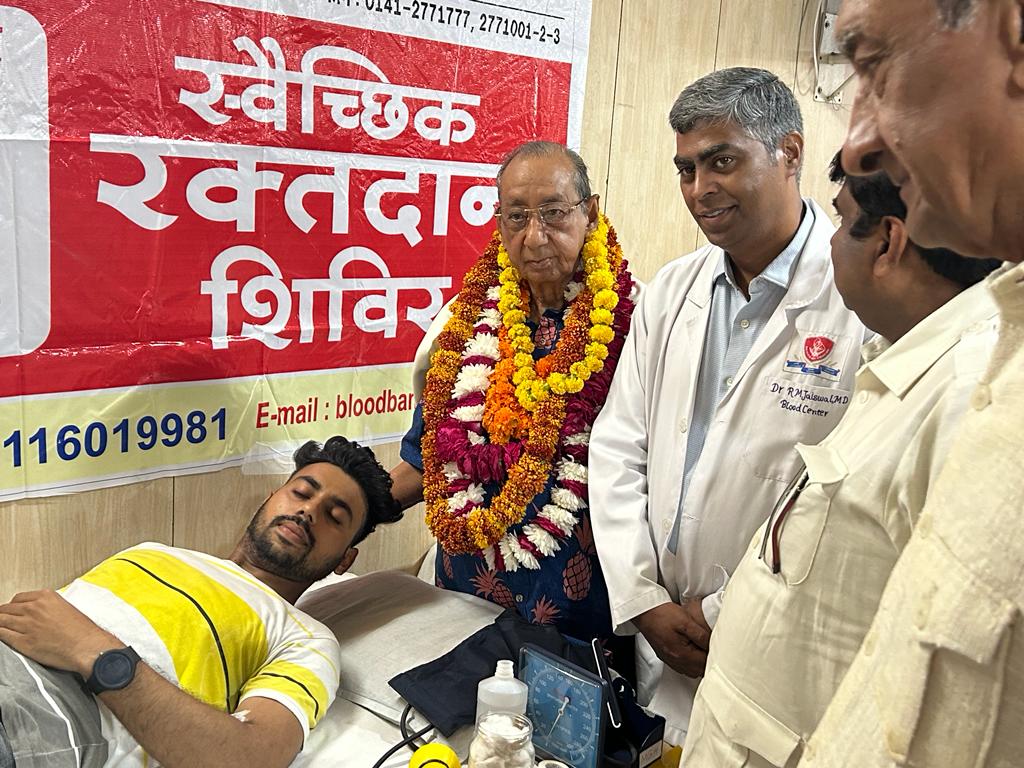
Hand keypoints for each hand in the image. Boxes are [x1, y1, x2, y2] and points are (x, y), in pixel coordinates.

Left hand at [0, 590, 119, 675]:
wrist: (87, 646)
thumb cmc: (82, 631)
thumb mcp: (66, 608)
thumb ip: (48, 607)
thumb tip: (37, 612)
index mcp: (46, 597)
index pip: (18, 598)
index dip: (13, 606)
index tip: (13, 611)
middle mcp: (34, 608)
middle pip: (6, 609)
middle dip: (4, 615)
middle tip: (4, 621)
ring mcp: (27, 625)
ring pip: (0, 621)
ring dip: (0, 624)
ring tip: (1, 628)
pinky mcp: (23, 642)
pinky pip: (2, 635)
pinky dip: (0, 634)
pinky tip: (1, 636)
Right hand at [633, 600, 711, 677]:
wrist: (643, 611)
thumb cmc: (661, 614)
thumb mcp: (686, 621)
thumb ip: (701, 635)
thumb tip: (712, 645)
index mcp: (681, 654)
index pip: (705, 663)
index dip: (715, 656)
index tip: (722, 648)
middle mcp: (675, 661)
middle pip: (699, 671)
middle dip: (709, 662)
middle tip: (716, 650)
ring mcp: (669, 660)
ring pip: (691, 671)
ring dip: (700, 664)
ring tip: (706, 651)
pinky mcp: (665, 655)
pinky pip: (683, 667)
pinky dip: (691, 663)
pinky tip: (693, 653)